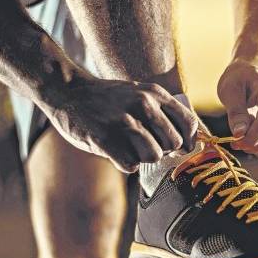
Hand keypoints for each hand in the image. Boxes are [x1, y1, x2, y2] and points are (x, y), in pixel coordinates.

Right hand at [43, 76, 197, 172]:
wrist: (69, 92)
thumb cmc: (110, 99)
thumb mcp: (141, 93)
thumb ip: (163, 112)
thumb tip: (188, 143)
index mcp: (155, 94)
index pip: (189, 123)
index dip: (188, 141)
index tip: (180, 148)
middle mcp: (143, 105)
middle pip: (173, 144)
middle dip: (163, 150)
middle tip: (146, 145)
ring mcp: (124, 122)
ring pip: (154, 156)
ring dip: (143, 157)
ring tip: (129, 146)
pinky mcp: (105, 139)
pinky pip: (131, 165)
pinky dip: (124, 162)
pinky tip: (115, 149)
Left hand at [217, 58, 257, 158]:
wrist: (253, 68)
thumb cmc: (239, 77)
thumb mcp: (229, 89)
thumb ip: (236, 112)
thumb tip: (239, 134)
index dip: (250, 139)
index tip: (233, 142)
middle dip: (253, 146)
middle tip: (235, 142)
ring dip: (256, 146)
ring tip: (242, 130)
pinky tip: (250, 131)